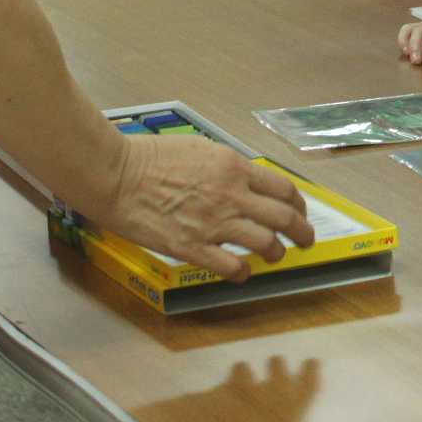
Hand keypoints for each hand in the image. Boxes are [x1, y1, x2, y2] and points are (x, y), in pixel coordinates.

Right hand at [89, 134, 313, 280]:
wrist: (116, 175)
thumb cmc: (149, 158)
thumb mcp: (199, 150)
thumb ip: (226, 168)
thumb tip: (243, 181)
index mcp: (233, 167)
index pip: (283, 188)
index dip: (297, 204)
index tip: (299, 212)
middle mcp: (231, 194)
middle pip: (284, 217)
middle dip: (302, 231)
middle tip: (306, 240)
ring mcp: (214, 222)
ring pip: (266, 243)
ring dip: (276, 252)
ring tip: (275, 256)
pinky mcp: (193, 247)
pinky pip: (232, 266)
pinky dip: (243, 271)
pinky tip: (241, 271)